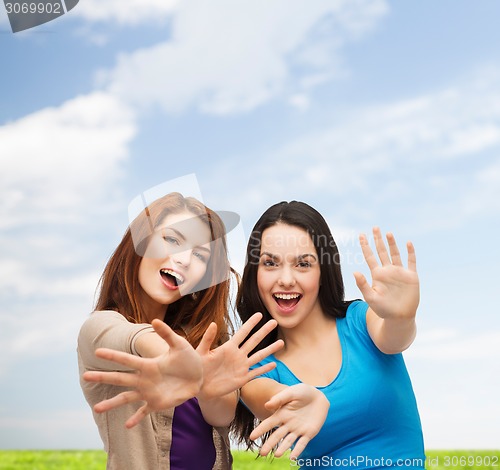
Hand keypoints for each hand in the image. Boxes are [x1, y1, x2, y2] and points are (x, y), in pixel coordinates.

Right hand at [82, 319, 202, 427]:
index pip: (127, 360)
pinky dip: (136, 419)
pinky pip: (144, 412)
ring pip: (127, 398)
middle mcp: (145, 379)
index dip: (113, 356)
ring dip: (112, 403)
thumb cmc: (188, 358)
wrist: (200, 375)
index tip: (98, 351)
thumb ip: (167, 334)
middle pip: (120, 378)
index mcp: (149, 365)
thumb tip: (155, 320)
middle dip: (103, 377)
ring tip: (97, 409)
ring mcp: (149, 392)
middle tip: (85, 376)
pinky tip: (127, 426)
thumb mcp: (179, 344)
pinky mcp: (158, 403)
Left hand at [196, 312, 283, 400]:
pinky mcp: (242, 379)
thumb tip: (213, 323)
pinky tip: (274, 364)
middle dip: (264, 331)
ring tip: (281, 343)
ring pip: (259, 356)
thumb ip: (207, 339)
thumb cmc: (197, 368)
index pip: (242, 332)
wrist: (198, 386)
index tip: (259, 314)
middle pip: (254, 341)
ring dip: (270, 349)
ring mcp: (241, 367)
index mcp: (228, 347)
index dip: (251, 323)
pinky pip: (256, 372)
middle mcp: (237, 355)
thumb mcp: (201, 352)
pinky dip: (265, 369)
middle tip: (274, 322)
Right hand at [250, 384, 328, 459]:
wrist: (318, 396)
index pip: (269, 424)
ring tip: (277, 455)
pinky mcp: (309, 433)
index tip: (251, 437)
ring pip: (288, 441)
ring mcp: (298, 429)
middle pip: (277, 436)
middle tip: (262, 453)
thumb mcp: (291, 392)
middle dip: (269, 444)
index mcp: (281, 414)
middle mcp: (288, 424)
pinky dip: (297, 450)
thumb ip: (279, 399)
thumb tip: (267, 405)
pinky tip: (292, 457)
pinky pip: (302, 443)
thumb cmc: (302, 392)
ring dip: (282, 448)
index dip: (260, 430)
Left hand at [354, 227, 418, 319]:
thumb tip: (354, 271)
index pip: (370, 256)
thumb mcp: (370, 297)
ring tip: (388, 233)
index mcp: (377, 274)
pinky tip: (408, 243)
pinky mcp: (411, 276)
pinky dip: (410, 253)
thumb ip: (362, 284)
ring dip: (392, 244)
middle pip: (382, 251)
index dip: (365, 246)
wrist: (399, 318)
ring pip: (395, 254)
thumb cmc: (383, 309)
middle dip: (378, 240)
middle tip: (375, 227)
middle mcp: (388, 271)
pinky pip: (411, 262)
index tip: (361, 235)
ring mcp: (399, 272)